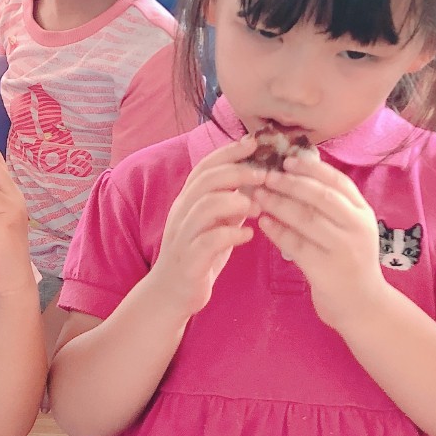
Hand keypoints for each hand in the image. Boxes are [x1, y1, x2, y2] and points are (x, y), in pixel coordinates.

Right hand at [146, 137, 261, 320]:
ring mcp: (183, 235)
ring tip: (258, 208)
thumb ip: (230, 203)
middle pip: (207, 180)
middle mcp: (182, 213)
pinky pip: (209, 241)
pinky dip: (232, 235)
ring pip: (205, 206)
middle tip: (265, 175)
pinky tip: (248, 237)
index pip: (205, 166)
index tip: (254, 142)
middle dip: (238, 172)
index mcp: (188, 200)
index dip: (229, 151)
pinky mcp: (189, 259)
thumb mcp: (215, 223)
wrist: (171, 293)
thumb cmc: (198, 254)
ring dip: (236, 202)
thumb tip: (257, 181)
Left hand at [251, 152, 388, 329]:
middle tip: (265, 175)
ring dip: (278, 204)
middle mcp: (357, 227)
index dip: (312, 168)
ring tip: (257, 195)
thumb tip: (299, 175)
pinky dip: (277, 231)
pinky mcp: (325, 270)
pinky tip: (262, 222)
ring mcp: (342, 249)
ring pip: (307, 219)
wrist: (363, 306)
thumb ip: (333, 207)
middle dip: (291, 183)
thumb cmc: (350, 262)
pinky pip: (296, 245)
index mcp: (363, 213)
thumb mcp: (350, 230)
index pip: (338, 181)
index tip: (288, 159)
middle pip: (321, 197)